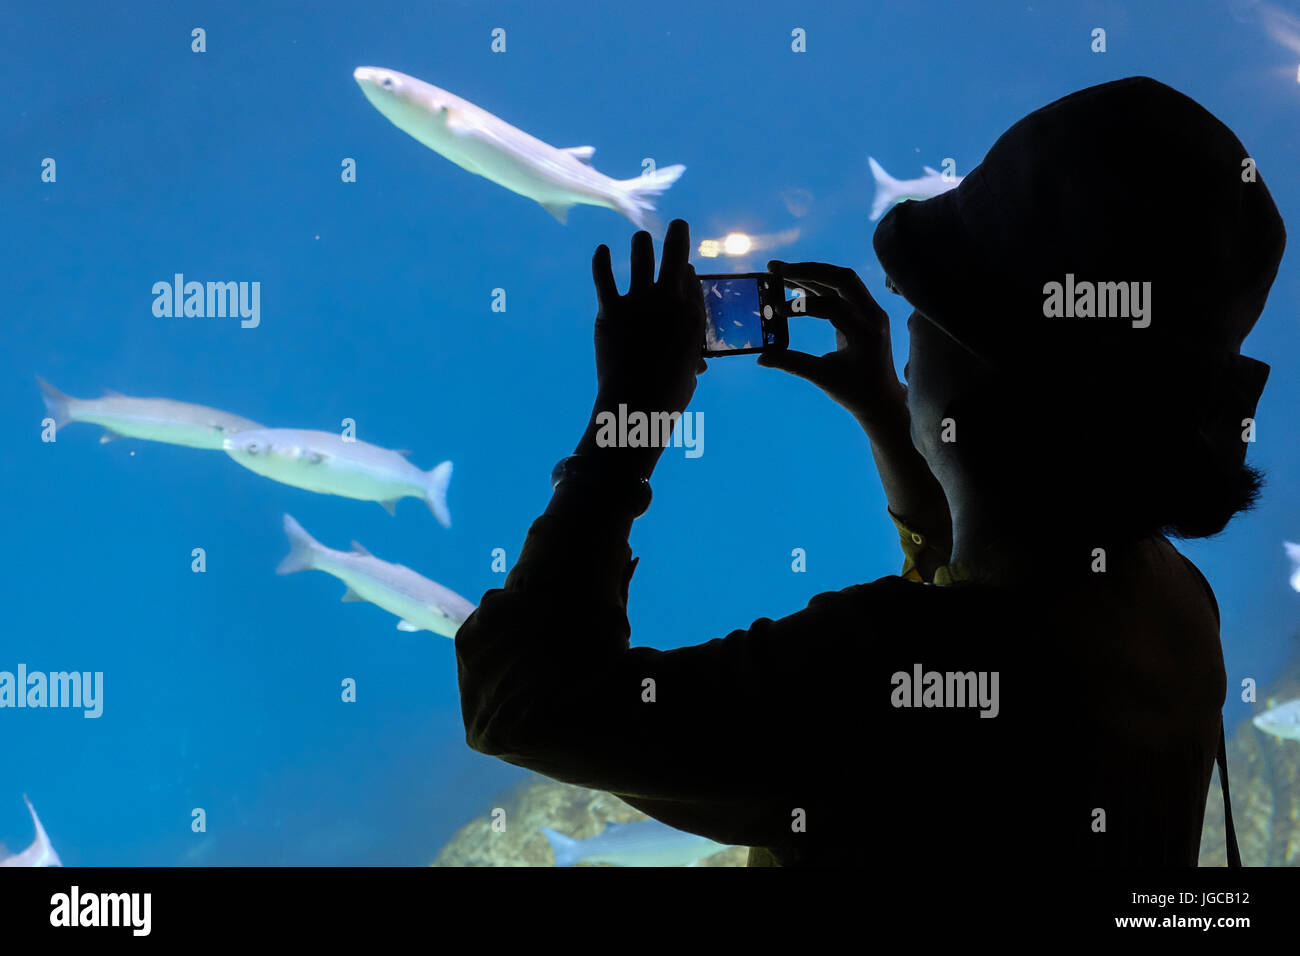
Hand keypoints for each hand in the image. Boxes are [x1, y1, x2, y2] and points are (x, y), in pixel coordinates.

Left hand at [576, 219, 706, 475]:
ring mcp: (640, 301)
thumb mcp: (690, 372)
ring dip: (641, 244)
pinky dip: (601, 261)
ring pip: (641, 256)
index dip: (685, 270)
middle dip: (677, 236)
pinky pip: (604, 277)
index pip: (690, 279)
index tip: (683, 267)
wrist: (638, 403)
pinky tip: (602, 250)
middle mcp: (669, 300)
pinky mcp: (612, 309)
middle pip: (675, 255)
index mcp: (692, 314)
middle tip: (676, 225)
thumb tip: (698, 365)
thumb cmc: (668, 394)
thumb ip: (692, 359)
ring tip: (640, 238)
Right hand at [758, 260, 905, 432]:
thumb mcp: (823, 378)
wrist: (882, 400)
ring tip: (781, 271)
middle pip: (842, 278)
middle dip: (808, 271)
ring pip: (842, 279)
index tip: (776, 310)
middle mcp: (873, 316)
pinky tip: (796, 285)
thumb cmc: (855, 393)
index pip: (833, 306)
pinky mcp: (865, 312)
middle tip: (776, 269)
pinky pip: (843, 290)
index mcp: (865, 333)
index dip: (802, 305)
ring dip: (813, 272)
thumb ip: (792, 364)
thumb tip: (761, 358)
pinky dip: (820, 284)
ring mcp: (872, 311)